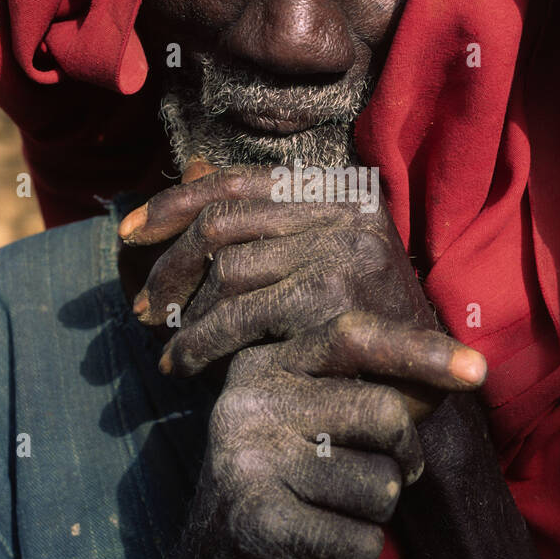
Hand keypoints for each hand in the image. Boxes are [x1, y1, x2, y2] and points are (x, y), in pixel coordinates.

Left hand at [119, 165, 436, 376]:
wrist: (431, 389)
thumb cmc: (367, 322)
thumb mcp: (319, 257)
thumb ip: (263, 219)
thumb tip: (195, 169)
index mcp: (341, 189)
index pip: (239, 182)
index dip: (174, 203)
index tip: (128, 233)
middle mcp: (347, 209)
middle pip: (224, 223)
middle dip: (170, 267)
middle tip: (143, 309)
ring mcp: (344, 250)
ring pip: (227, 270)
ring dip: (186, 314)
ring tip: (167, 344)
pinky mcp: (335, 298)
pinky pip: (242, 314)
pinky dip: (201, 341)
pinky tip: (183, 363)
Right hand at [150, 311, 486, 558]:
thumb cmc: (283, 497)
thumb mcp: (311, 428)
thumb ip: (370, 391)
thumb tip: (461, 370)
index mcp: (262, 366)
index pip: (352, 336)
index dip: (420, 351)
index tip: (477, 371)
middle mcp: (247, 403)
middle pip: (383, 413)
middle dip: (403, 458)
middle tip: (378, 482)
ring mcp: (248, 463)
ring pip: (381, 484)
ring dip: (373, 516)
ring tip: (326, 518)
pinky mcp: (261, 526)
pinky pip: (361, 540)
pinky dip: (355, 557)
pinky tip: (316, 554)